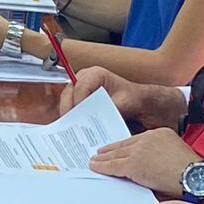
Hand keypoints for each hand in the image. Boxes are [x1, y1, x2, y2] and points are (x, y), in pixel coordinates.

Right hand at [59, 65, 184, 126]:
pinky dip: (71, 117)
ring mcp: (79, 88)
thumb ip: (107, 108)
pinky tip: (73, 129)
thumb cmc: (132, 99)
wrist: (137, 102)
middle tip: (69, 125)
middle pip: (69, 93)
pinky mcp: (78, 98)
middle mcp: (84, 78)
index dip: (78, 101)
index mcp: (95, 74)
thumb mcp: (122, 103)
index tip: (78, 116)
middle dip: (68, 109)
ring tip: (69, 130)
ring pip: (66, 100)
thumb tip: (93, 116)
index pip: (80, 86)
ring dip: (67, 115)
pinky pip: (70, 106)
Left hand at [89, 127, 203, 197]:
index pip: (136, 140)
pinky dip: (103, 167)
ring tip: (94, 161)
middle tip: (98, 153)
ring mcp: (140, 150)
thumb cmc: (193, 174)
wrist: (198, 179)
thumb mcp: (175, 156)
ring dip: (103, 159)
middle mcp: (149, 137)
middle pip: (124, 145)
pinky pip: (114, 165)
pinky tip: (95, 167)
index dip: (123, 145)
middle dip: (110, 150)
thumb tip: (150, 167)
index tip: (114, 148)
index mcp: (160, 133)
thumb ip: (160, 157)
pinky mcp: (134, 164)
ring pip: (116, 154)